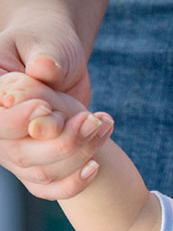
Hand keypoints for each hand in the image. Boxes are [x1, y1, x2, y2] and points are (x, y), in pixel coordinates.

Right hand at [0, 4, 94, 198]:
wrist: (58, 59)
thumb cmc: (49, 43)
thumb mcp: (47, 43)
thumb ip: (45, 59)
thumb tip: (44, 70)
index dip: (21, 120)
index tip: (47, 107)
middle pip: (18, 151)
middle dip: (61, 141)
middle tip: (92, 120)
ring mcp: (13, 149)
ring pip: (39, 170)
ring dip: (78, 155)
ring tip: (102, 126)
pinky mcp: (35, 163)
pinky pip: (49, 187)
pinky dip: (74, 183)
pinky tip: (95, 165)